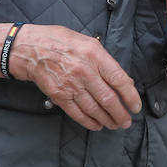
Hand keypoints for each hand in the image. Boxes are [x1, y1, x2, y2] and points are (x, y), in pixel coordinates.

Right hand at [8, 24, 141, 130]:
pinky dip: (89, 121)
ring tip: (115, 124)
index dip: (131, 96)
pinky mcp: (59, 96)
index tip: (136, 106)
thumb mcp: (88, 42)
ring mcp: (71, 85)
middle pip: (108, 99)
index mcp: (95, 55)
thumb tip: (122, 80)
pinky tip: (97, 125)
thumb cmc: (61, 41)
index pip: (119, 80)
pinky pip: (77, 113)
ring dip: (107, 120)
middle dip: (121, 114)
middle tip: (127, 121)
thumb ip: (105, 60)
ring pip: (94, 109)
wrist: (31, 49)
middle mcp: (84, 71)